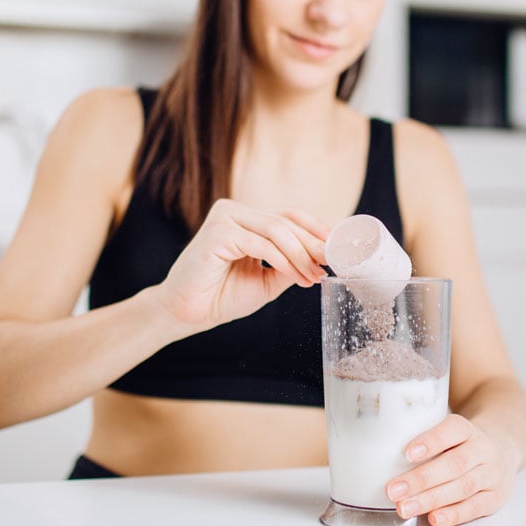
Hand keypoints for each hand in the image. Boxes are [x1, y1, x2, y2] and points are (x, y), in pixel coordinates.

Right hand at [157, 199, 327, 333]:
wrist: (188, 313)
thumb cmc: (222, 296)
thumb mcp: (267, 280)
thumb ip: (290, 265)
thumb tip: (322, 258)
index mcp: (245, 218)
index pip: (288, 215)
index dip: (315, 229)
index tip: (337, 248)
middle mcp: (234, 211)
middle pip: (286, 220)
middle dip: (313, 244)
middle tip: (331, 263)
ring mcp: (225, 218)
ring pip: (277, 229)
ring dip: (300, 255)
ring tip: (313, 275)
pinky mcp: (218, 233)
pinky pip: (261, 244)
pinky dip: (283, 260)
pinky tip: (295, 276)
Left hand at [384, 414, 519, 525]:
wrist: (504, 447)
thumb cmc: (462, 442)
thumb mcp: (449, 431)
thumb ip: (423, 435)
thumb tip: (378, 448)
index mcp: (468, 429)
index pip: (453, 430)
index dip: (431, 440)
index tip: (407, 453)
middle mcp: (483, 450)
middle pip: (454, 464)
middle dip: (421, 479)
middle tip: (393, 490)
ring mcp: (492, 474)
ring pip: (462, 487)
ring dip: (431, 499)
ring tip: (404, 507)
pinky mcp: (495, 498)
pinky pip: (474, 508)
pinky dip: (453, 514)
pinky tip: (433, 518)